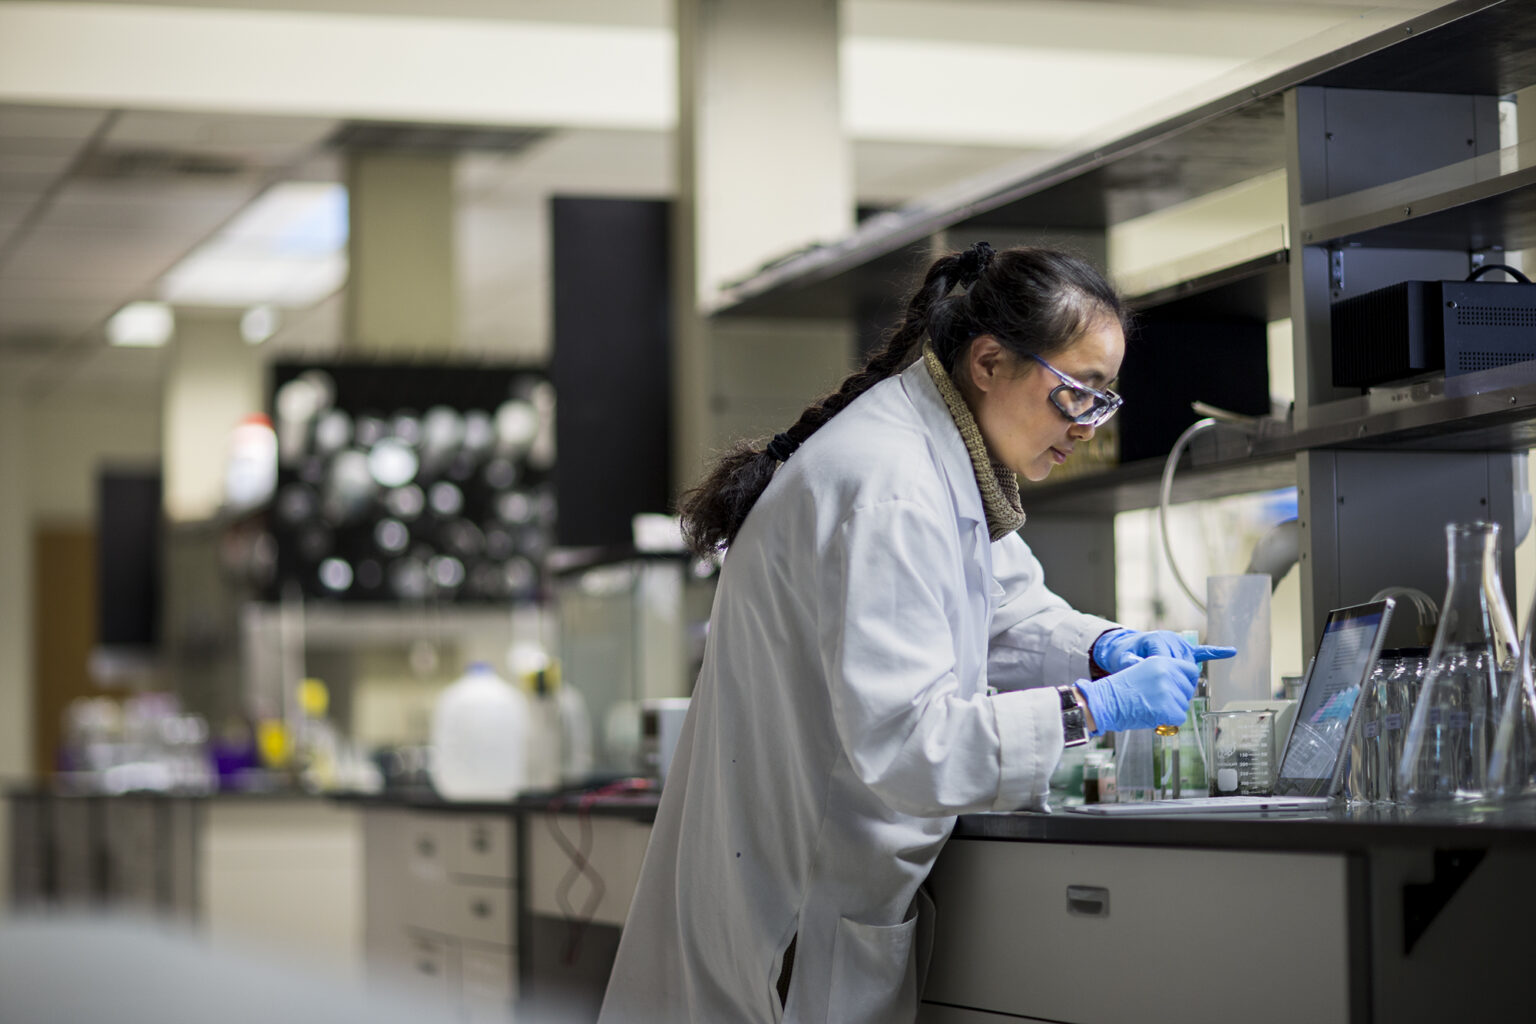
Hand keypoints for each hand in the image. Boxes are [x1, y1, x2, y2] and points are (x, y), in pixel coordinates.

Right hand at [1075, 655, 1199, 733]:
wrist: (1104, 702)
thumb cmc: (1119, 690)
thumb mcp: (1143, 671)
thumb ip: (1164, 674)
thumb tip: (1183, 686)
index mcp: (1161, 661)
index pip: (1191, 670)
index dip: (1187, 682)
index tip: (1181, 690)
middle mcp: (1167, 672)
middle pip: (1188, 691)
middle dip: (1177, 699)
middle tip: (1159, 702)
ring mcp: (1168, 690)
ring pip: (1183, 706)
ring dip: (1171, 710)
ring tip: (1151, 707)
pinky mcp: (1167, 707)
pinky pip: (1179, 718)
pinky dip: (1169, 721)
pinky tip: (1154, 715)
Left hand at [1093, 628, 1236, 673]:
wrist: (1128, 646)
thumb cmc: (1125, 654)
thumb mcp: (1123, 658)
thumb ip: (1130, 662)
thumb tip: (1136, 664)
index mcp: (1157, 640)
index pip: (1168, 661)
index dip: (1163, 677)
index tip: (1157, 687)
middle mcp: (1171, 639)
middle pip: (1182, 665)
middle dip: (1174, 680)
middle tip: (1165, 690)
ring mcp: (1180, 643)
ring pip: (1190, 666)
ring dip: (1184, 677)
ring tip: (1174, 686)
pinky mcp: (1186, 648)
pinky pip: (1203, 652)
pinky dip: (1216, 652)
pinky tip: (1231, 652)